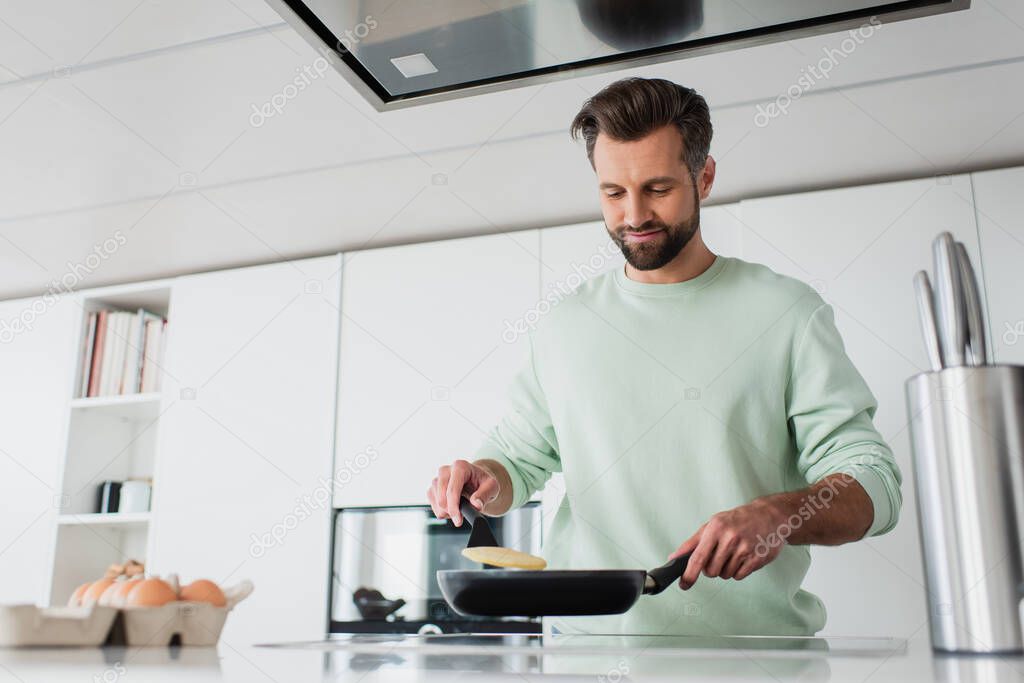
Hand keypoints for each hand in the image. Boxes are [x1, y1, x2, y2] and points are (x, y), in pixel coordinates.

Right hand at [427, 459, 500, 525]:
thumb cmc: (483, 482)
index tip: (458, 520)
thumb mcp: (491, 487)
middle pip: (441, 496)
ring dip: (445, 510)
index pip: (453, 489)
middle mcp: (446, 470)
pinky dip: (440, 510)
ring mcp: (437, 478)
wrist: (476, 481)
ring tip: (458, 510)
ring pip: (435, 499)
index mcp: (460, 466)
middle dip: (450, 511)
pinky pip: (431, 501)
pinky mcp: (433, 486)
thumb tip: (476, 504)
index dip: (454, 506)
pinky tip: (451, 509)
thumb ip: (485, 494)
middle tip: (460, 519)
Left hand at [670, 500, 786, 588]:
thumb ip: (692, 542)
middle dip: (711, 569)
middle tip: (718, 556)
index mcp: (716, 528)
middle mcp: (730, 538)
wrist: (769, 516)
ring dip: (725, 569)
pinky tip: (743, 557)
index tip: (684, 584)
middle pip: (711, 571)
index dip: (689, 574)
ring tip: (733, 553)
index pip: (698, 557)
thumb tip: (674, 557)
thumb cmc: (738, 520)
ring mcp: (745, 549)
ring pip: (725, 575)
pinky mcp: (757, 558)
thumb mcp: (713, 524)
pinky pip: (739, 576)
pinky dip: (738, 571)